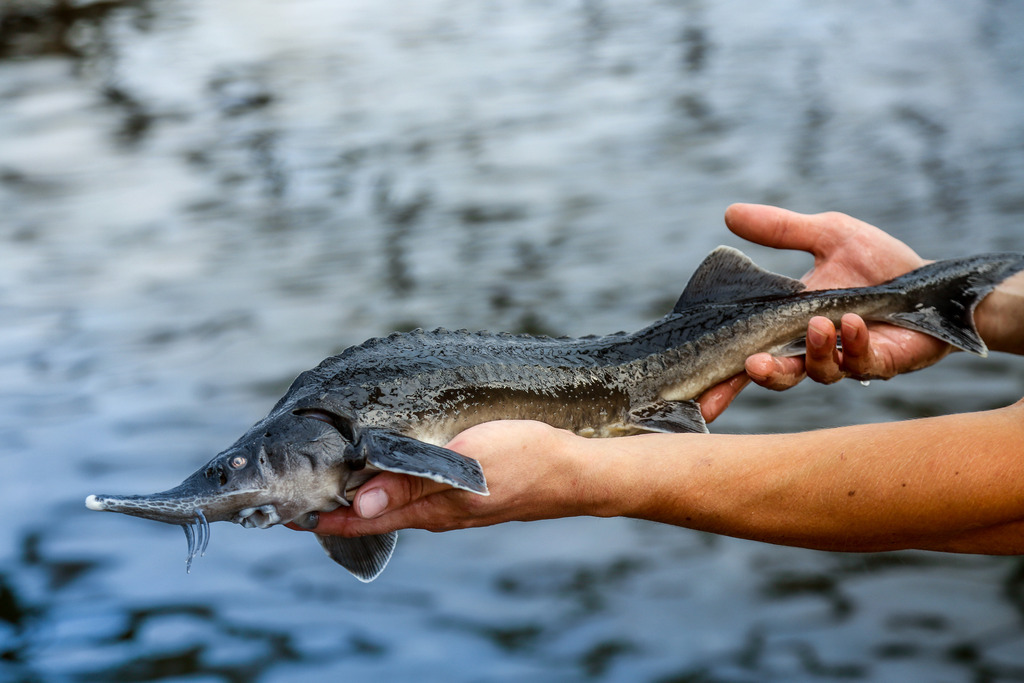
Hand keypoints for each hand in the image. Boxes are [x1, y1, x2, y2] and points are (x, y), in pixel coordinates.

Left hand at [296, 421, 591, 537]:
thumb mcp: (464, 466)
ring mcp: (452, 506)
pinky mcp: (466, 492)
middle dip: (336, 506)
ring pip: (394, 503)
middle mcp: (436, 513)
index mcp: (430, 510)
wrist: (574, 471)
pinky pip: (417, 493)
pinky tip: (389, 469)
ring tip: (334, 478)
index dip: (324, 519)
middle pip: (373, 514)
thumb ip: (413, 482)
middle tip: (300, 490)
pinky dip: (390, 485)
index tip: (287, 512)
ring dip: (362, 494)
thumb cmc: (523, 461)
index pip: (362, 522)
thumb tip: (361, 505)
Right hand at [699, 204, 951, 421]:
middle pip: (776, 376)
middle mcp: (813, 350)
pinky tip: (853, 322)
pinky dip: (852, 344)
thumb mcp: (828, 235)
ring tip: (818, 324)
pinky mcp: (880, 364)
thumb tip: (730, 212)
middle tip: (751, 365)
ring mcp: (845, 361)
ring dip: (813, 351)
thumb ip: (780, 229)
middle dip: (762, 375)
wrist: (937, 283)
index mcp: (791, 326)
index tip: (698, 389)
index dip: (724, 376)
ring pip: (816, 372)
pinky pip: (860, 364)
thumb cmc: (881, 263)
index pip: (751, 354)